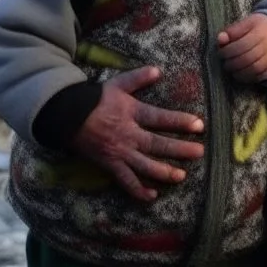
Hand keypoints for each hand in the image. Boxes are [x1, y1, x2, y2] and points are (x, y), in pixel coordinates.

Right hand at [69, 66, 203, 202]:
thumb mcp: (117, 84)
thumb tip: (158, 70)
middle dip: (179, 149)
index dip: (180, 121)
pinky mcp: (109, 164)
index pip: (160, 118)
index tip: (199, 125)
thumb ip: (138, 78)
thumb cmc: (94, 99)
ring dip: (163, 172)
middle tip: (199, 152)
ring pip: (144, 165)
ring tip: (181, 176)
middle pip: (157, 144)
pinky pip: (125, 180)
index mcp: (132, 113)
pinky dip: (138, 190)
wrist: (67, 116)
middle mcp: (128, 134)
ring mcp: (119, 152)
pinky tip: (152, 196)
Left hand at [217, 13, 266, 82]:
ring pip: (255, 69)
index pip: (242, 44)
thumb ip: (232, 31)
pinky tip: (240, 75)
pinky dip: (249, 78)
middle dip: (232, 63)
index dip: (228, 51)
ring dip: (239, 72)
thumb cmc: (258, 28)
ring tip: (231, 69)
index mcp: (260, 31)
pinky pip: (261, 76)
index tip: (221, 52)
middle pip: (248, 58)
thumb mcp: (247, 23)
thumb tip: (220, 39)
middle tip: (225, 63)